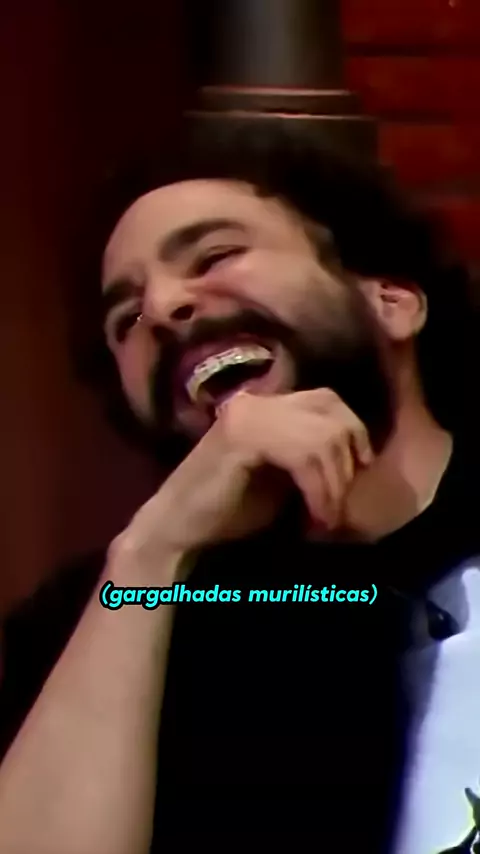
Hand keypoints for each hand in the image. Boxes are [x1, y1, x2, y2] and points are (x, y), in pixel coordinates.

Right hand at [115, 388, 373, 567]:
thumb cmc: (229, 510)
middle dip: (347, 459)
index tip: (358, 474)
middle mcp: (256, 400)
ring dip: (334, 483)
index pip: (327, 398)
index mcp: (265, 404)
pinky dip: (318, 490)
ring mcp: (246, 415)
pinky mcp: (240, 437)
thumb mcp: (282, 477)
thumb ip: (309, 457)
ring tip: (328, 517)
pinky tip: (316, 516)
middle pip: (330, 410)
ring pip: (321, 435)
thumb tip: (358, 456)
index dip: (353, 431)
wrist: (178, 531)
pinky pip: (302, 455)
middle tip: (342, 503)